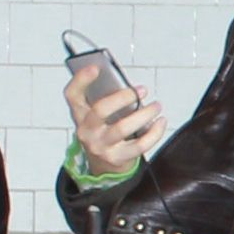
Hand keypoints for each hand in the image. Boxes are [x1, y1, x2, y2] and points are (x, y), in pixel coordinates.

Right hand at [65, 58, 157, 178]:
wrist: (103, 165)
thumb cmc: (104, 131)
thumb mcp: (97, 117)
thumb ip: (107, 100)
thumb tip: (130, 87)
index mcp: (79, 115)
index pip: (72, 95)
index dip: (81, 80)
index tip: (96, 67)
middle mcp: (86, 131)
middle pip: (100, 110)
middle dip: (124, 96)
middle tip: (142, 89)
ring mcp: (101, 146)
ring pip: (123, 127)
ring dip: (145, 113)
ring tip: (156, 106)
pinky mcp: (117, 158)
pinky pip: (140, 145)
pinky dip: (154, 132)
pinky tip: (161, 122)